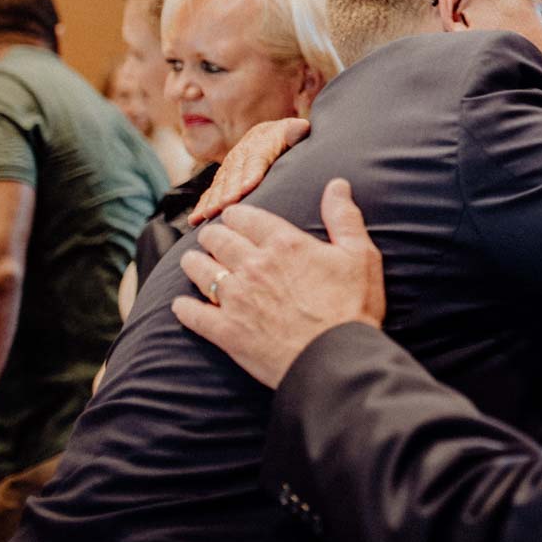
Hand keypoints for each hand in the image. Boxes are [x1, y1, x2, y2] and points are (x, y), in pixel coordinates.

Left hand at [171, 178, 384, 388]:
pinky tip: (181, 305)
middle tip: (210, 237)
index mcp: (284, 243)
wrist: (336, 357)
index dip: (236, 214)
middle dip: (212, 235)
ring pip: (200, 271)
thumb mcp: (360, 255)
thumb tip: (337, 183)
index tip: (233, 216)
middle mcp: (254, 265)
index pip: (247, 216)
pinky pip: (194, 314)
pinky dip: (185, 308)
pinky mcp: (227, 330)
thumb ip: (344, 217)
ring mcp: (236, 299)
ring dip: (193, 263)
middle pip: (218, 240)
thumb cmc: (352, 306)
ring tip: (191, 261)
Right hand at [189, 117, 310, 224]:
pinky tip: (194, 219)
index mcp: (262, 141)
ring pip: (220, 183)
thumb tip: (301, 127)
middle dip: (229, 189)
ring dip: (213, 199)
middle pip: (235, 172)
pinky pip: (211, 191)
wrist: (272, 133)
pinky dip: (202, 204)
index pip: (256, 158)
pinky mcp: (223, 177)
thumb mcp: (295, 131)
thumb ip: (296, 132)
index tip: (248, 187)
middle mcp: (242, 152)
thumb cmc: (290, 138)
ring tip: (209, 214)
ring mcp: (230, 165)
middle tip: (226, 205)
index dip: (251, 172)